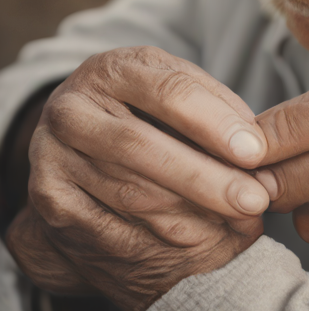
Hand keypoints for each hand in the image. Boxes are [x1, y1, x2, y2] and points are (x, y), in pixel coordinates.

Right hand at [6, 46, 268, 310]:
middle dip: (206, 179)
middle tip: (254, 200)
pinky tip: (199, 240)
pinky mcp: (50, 201)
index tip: (254, 153)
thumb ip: (217, 108)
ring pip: (130, 193)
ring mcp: (53, 156)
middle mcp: (74, 110)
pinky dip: (163, 241)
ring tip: (239, 221)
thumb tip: (256, 148)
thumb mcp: (179, 91)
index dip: (214, 124)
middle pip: (142, 147)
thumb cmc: (147, 110)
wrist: (83, 139)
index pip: (168, 91)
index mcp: (113, 70)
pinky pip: (111, 229)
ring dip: (193, 215)